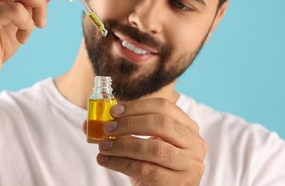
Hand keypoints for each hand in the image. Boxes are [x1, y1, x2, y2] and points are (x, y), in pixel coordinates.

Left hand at [85, 98, 206, 185]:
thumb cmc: (155, 165)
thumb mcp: (144, 144)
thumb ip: (123, 131)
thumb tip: (88, 123)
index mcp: (188, 127)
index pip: (165, 107)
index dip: (137, 106)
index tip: (113, 111)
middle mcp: (195, 144)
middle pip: (162, 124)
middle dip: (130, 124)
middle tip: (107, 128)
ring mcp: (190, 165)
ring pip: (155, 149)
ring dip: (124, 145)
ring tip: (104, 146)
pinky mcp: (179, 184)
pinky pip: (147, 171)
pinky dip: (123, 164)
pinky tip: (106, 161)